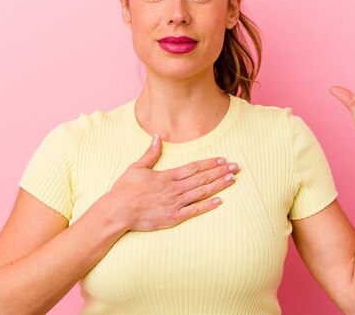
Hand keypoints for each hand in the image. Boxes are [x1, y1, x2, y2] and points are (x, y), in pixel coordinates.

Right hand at [108, 135, 237, 230]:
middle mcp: (174, 188)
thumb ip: (150, 153)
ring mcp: (175, 203)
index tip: (222, 159)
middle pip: (202, 178)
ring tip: (232, 180)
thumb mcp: (136, 168)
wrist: (117, 211)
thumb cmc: (125, 190)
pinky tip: (219, 201)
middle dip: (220, 172)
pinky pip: (194, 210)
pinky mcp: (173, 217)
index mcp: (167, 176)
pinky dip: (207, 205)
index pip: (193, 167)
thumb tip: (157, 137)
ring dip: (218, 185)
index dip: (209, 163)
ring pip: (201, 192)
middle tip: (236, 167)